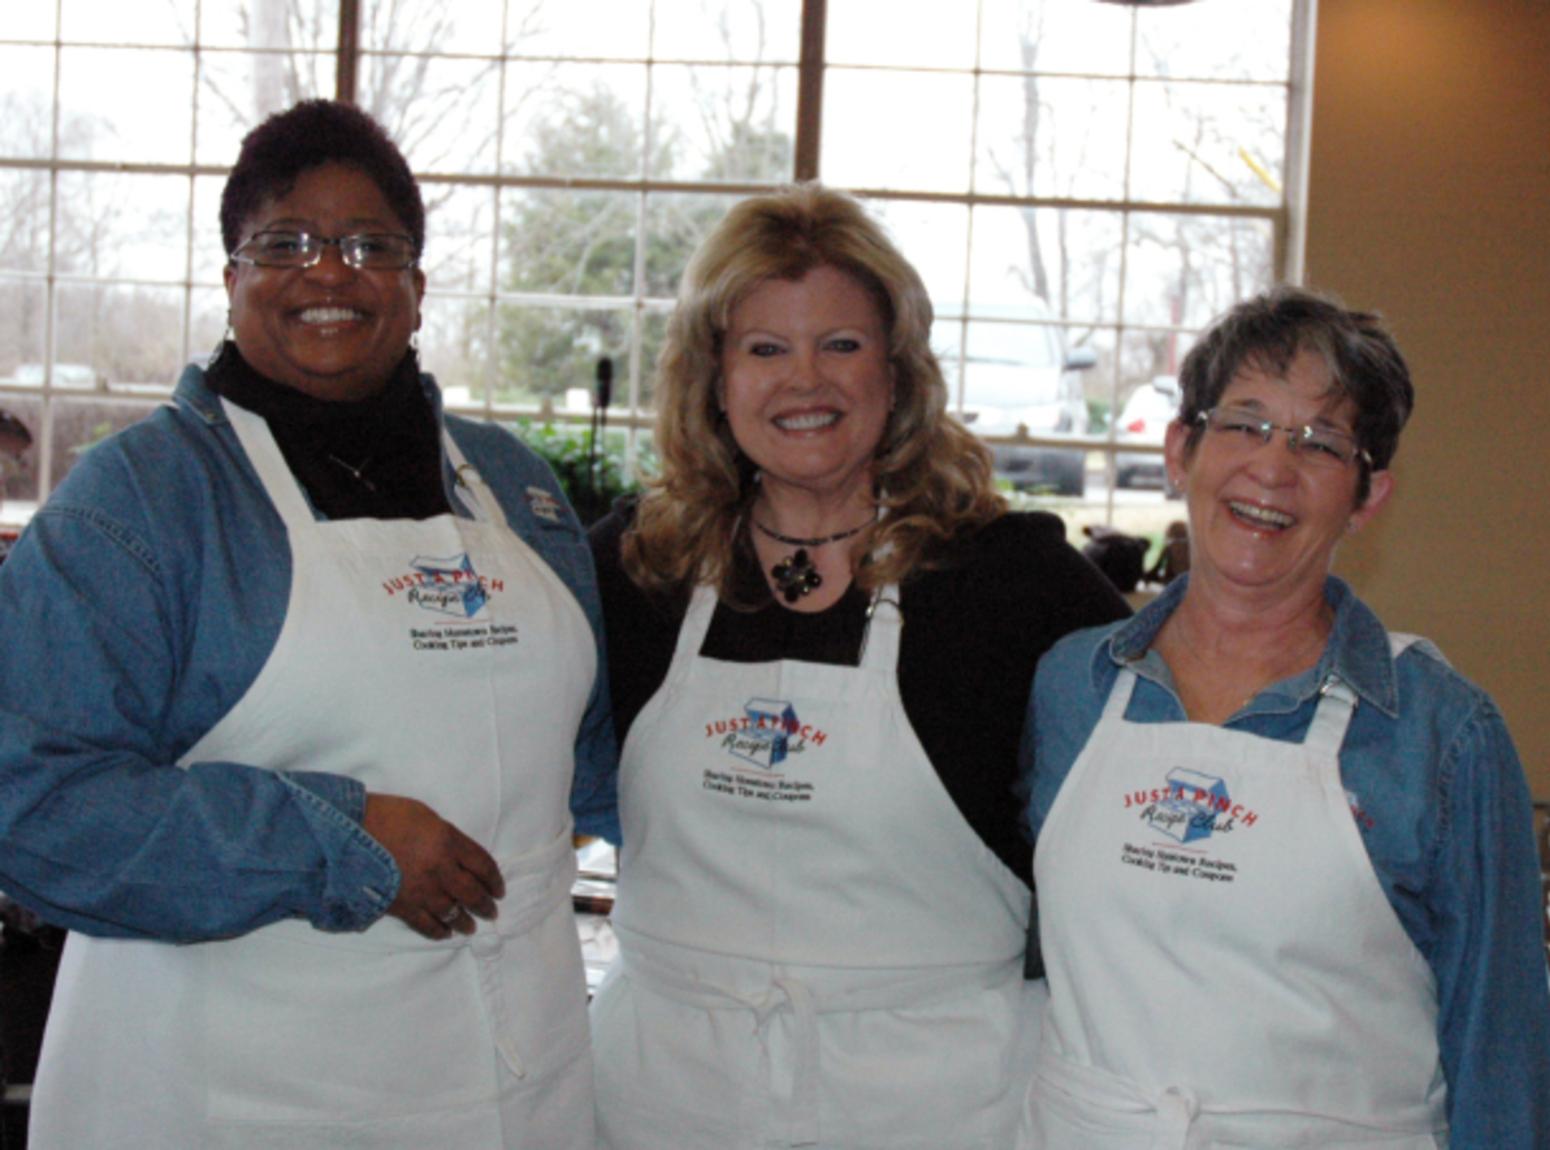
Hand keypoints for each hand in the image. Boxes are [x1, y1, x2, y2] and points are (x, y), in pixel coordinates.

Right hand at [361, 794, 504, 938]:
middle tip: (492, 911)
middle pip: (472, 892)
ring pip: (452, 912)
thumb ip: (447, 837)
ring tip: (471, 927)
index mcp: (449, 841)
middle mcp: (440, 868)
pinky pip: (425, 923)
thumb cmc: (387, 815)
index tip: (499, 889)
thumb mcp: (426, 816)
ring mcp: (421, 889)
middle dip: (485, 905)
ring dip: (464, 921)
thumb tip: (458, 856)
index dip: (494, 879)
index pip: (482, 864)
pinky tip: (445, 933)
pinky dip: (438, 930)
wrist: (347, 832)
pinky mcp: (401, 905)